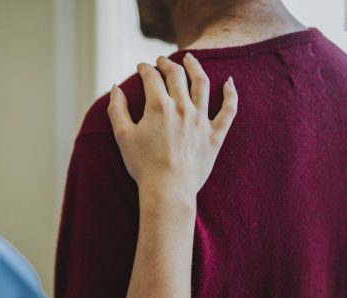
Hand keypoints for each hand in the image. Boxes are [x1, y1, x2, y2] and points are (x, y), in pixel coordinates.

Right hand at [108, 53, 237, 201]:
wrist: (168, 190)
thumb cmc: (143, 165)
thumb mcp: (122, 136)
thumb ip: (117, 109)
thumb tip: (115, 88)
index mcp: (158, 106)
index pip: (151, 77)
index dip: (145, 69)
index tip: (141, 67)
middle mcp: (182, 107)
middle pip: (176, 75)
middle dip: (167, 64)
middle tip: (161, 61)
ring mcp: (201, 120)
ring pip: (202, 84)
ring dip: (195, 67)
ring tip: (190, 58)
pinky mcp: (215, 135)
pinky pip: (228, 110)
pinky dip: (231, 94)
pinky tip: (229, 82)